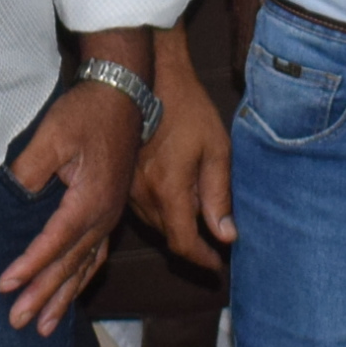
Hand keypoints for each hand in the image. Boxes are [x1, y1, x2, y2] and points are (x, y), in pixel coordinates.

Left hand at [0, 54, 141, 334]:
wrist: (125, 94)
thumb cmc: (87, 113)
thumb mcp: (52, 136)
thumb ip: (29, 172)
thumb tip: (8, 200)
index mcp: (91, 200)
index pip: (54, 243)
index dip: (29, 266)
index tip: (5, 286)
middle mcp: (105, 215)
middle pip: (70, 265)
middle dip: (44, 296)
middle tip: (19, 323)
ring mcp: (110, 216)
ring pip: (86, 267)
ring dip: (64, 297)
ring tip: (45, 327)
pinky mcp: (111, 211)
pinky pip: (97, 254)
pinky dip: (82, 278)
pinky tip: (72, 292)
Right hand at [129, 23, 234, 271]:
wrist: (149, 79)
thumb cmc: (188, 110)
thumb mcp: (216, 150)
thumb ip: (219, 196)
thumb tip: (226, 236)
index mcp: (169, 191)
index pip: (184, 243)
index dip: (202, 260)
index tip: (218, 266)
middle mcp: (143, 196)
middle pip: (168, 237)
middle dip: (191, 246)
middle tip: (214, 247)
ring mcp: (127, 188)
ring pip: (153, 225)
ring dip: (174, 230)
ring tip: (197, 226)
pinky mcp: (119, 179)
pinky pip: (141, 209)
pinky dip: (160, 214)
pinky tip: (174, 202)